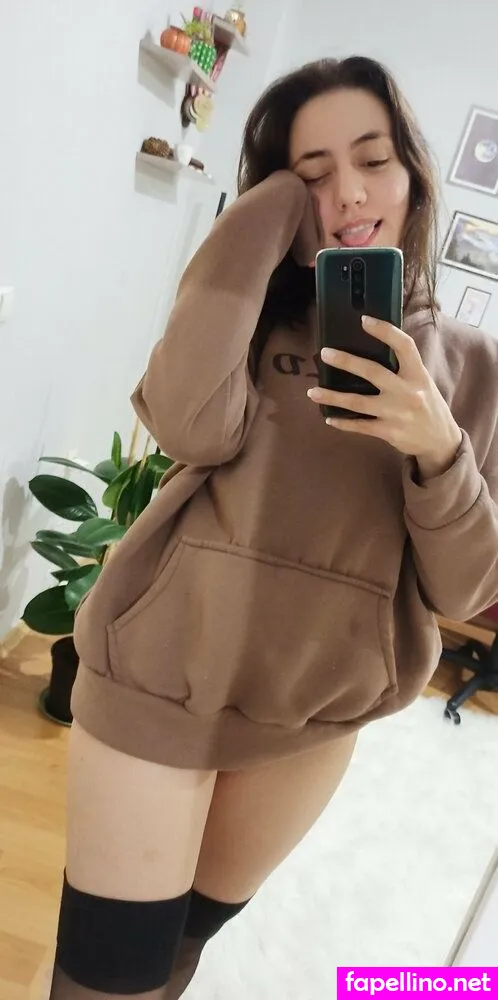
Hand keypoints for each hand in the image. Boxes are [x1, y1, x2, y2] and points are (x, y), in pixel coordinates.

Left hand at [307, 315, 462, 479]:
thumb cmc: (427, 405)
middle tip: (325, 353)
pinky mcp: (389, 432)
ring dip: (332, 397)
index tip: (364, 321)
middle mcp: (408, 392)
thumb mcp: (423, 382)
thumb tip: (374, 348)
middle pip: (373, 372)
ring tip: (312, 392)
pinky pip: (360, 426)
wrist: (441, 441)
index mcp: (418, 374)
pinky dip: (343, 422)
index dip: (385, 331)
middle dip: (346, 362)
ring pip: (358, 403)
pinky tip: (329, 418)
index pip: (404, 346)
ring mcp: (397, 413)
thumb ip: (404, 368)